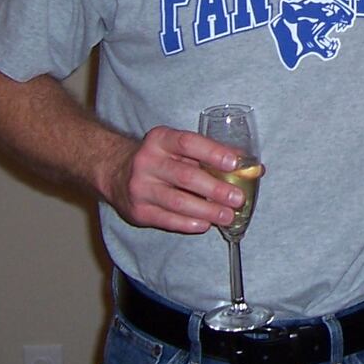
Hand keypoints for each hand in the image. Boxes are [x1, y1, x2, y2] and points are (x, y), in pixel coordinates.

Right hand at [104, 126, 244, 234]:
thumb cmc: (158, 158)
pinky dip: (189, 224)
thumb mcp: (176, 147)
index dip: (213, 153)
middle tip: (238, 198)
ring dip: (207, 211)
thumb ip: (208, 154)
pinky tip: (205, 224)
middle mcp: (147, 162)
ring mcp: (140, 188)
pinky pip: (167, 220)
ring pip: (178, 202)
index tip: (235, 163)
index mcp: (160, 140)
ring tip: (227, 216)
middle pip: (186, 176)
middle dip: (216, 189)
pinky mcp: (138, 211)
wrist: (114, 172)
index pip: (188, 143)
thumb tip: (250, 166)